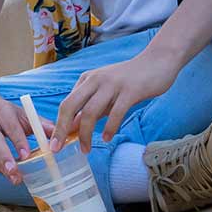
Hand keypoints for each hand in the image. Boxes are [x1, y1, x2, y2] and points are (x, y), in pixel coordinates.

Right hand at [0, 96, 51, 182]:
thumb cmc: (6, 114)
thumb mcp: (22, 114)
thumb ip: (41, 125)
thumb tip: (60, 136)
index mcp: (0, 110)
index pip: (10, 126)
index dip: (18, 141)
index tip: (26, 155)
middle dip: (4, 157)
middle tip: (15, 172)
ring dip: (2, 168)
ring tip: (15, 179)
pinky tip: (7, 173)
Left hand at [57, 48, 180, 147]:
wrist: (158, 61)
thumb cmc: (130, 80)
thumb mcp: (106, 92)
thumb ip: (91, 108)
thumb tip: (74, 128)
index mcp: (86, 80)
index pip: (66, 104)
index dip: (58, 125)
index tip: (54, 143)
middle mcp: (95, 80)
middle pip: (70, 106)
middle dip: (61, 129)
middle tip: (57, 148)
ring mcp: (112, 84)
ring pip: (90, 111)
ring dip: (86, 134)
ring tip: (86, 149)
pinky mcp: (130, 90)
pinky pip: (115, 112)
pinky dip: (109, 128)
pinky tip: (107, 138)